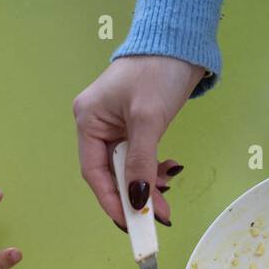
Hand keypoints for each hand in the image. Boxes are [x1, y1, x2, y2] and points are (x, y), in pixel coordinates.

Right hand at [73, 56, 201, 228]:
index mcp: (88, 121)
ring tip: (168, 198)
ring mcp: (116, 127)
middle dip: (135, 196)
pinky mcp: (135, 127)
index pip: (94, 172)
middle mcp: (97, 126)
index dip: (111, 201)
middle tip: (157, 217)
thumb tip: (138, 200)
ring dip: (148, 186)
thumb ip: (141, 163)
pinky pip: (141, 159)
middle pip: (112, 174)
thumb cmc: (156, 73)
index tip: (129, 223)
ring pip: (129, 170)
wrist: (180, 45)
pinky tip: (170, 172)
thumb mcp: (148, 121)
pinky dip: (154, 170)